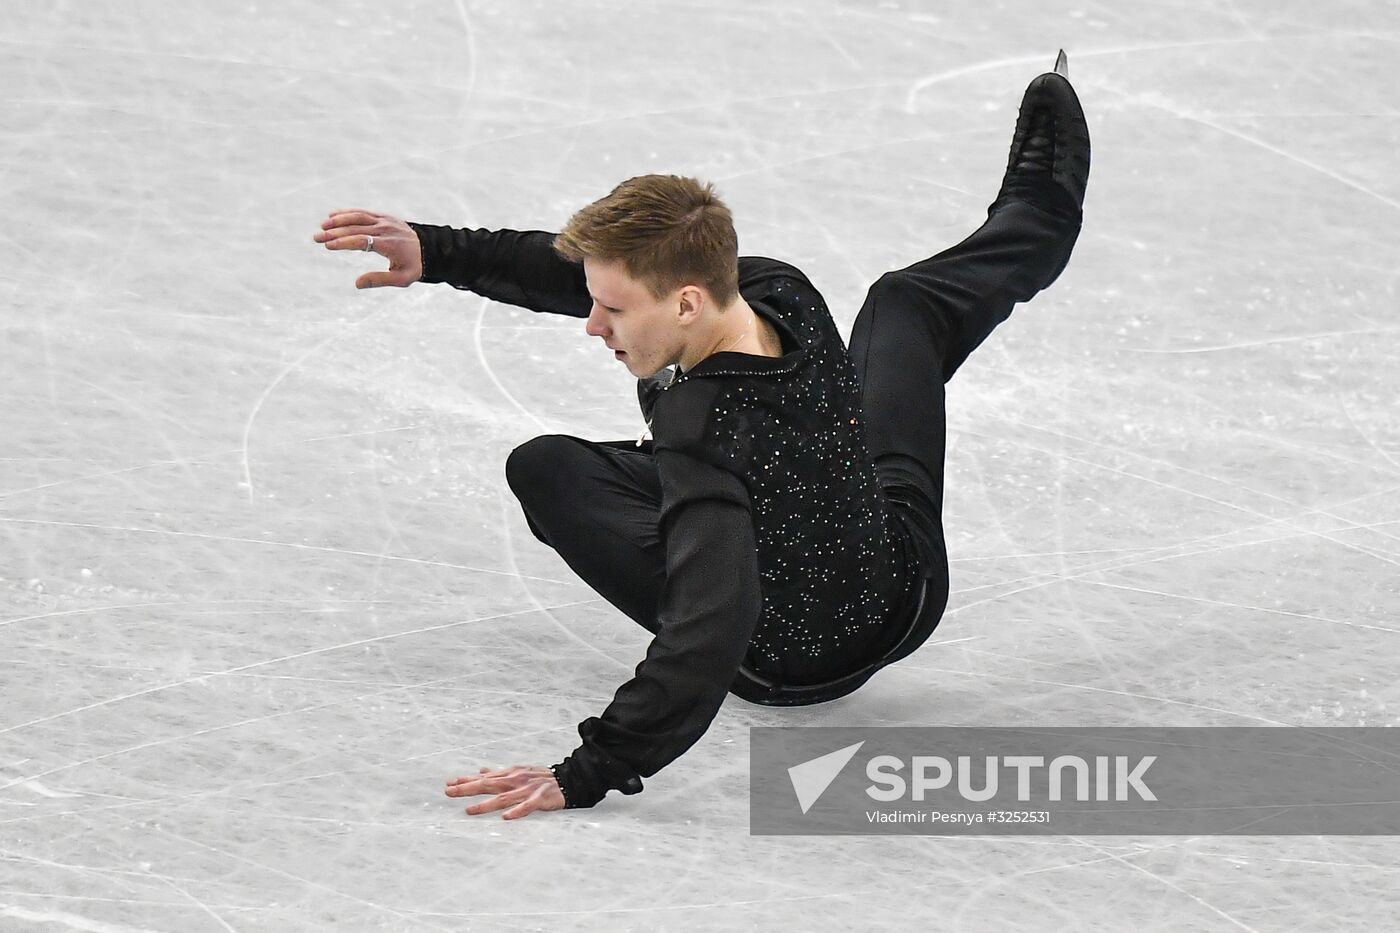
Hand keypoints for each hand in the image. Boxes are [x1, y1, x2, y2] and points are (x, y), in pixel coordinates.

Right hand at [313, 209, 422, 288]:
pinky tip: (333, 215)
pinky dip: (347, 213)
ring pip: (358, 216)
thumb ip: (379, 280)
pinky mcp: (384, 217)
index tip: (328, 246)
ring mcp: (384, 221)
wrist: (430, 249)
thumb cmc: (414, 267)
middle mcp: (385, 229)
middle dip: (334, 232)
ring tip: (322, 226)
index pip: (362, 241)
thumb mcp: (401, 279)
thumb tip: (357, 284)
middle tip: (316, 238)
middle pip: (355, 228)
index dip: (344, 243)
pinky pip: (363, 212)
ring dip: (338, 220)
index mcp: (389, 244)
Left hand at [445, 764, 565, 819]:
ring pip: (503, 798)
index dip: (466, 780)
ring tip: (469, 810)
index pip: (484, 777)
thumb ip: (498, 774)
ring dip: (485, 804)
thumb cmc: (541, 778)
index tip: (449, 783)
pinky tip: (506, 817)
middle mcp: (515, 780)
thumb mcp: (518, 771)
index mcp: (510, 774)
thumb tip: (481, 770)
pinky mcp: (540, 799)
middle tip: (449, 792)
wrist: (568, 780)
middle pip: (488, 785)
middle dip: (467, 788)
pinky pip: (527, 807)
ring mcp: (527, 790)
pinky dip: (516, 812)